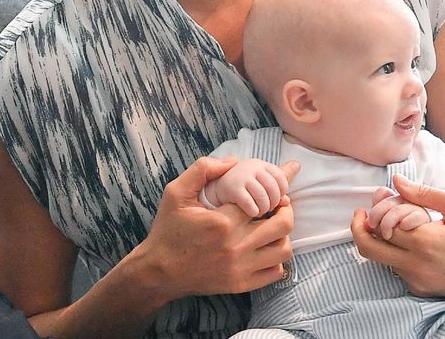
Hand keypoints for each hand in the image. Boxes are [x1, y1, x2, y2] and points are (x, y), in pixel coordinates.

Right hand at [138, 157, 298, 300]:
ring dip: (282, 235)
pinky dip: (277, 259)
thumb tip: (233, 161)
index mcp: (222, 222)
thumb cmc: (168, 230)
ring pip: (284, 250)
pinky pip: (276, 272)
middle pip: (283, 224)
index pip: (264, 200)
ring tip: (271, 227)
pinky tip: (264, 249)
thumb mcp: (176, 192)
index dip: (273, 192)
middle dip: (285, 209)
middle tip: (278, 205)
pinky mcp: (241, 284)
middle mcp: (236, 246)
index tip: (273, 189)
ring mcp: (240, 268)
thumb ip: (202, 170)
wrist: (159, 271)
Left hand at [351, 175, 444, 297]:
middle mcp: (417, 265)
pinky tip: (409, 242)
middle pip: (368, 248)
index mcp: (425, 241)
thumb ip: (425, 193)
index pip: (380, 225)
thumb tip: (395, 181)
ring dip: (379, 241)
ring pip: (381, 260)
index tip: (377, 199)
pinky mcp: (422, 290)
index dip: (374, 210)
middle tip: (362, 216)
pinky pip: (396, 271)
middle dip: (359, 229)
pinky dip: (395, 255)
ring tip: (393, 224)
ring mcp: (418, 281)